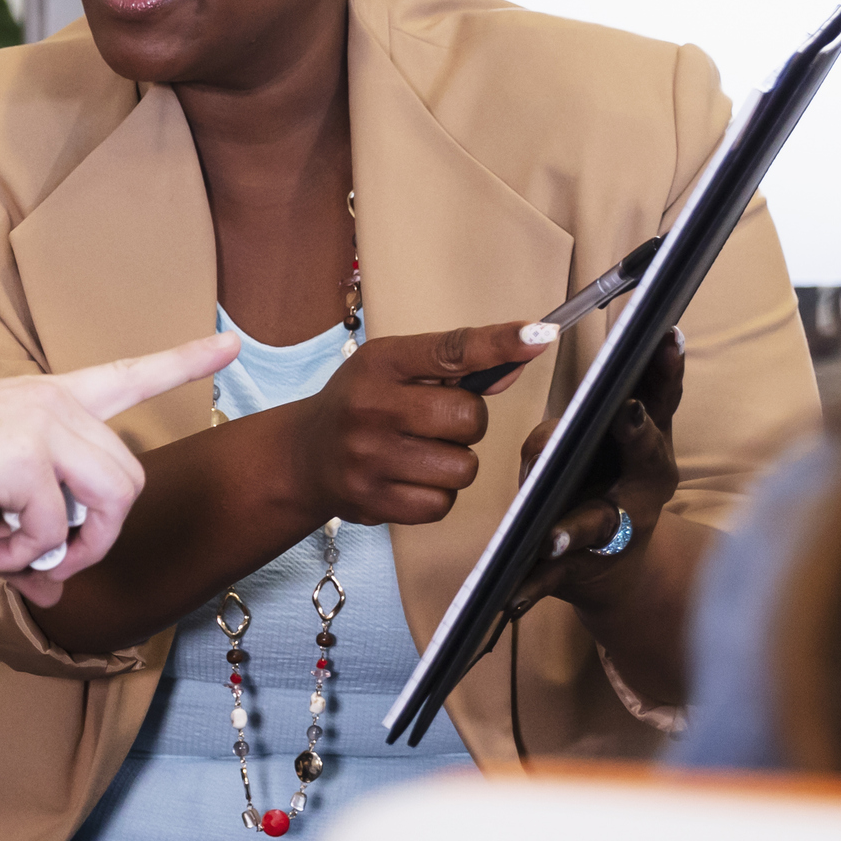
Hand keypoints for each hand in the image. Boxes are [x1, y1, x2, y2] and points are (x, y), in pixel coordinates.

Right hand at [0, 330, 240, 606]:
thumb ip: (31, 537)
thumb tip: (55, 594)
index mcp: (45, 397)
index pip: (126, 373)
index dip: (182, 361)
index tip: (229, 346)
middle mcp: (53, 403)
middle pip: (129, 479)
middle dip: (100, 538)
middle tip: (47, 565)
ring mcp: (43, 426)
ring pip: (111, 503)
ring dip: (70, 549)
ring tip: (15, 561)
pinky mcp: (26, 459)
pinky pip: (55, 532)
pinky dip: (21, 557)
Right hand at [283, 321, 554, 526]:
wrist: (302, 455)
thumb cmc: (360, 404)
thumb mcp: (394, 369)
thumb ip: (454, 365)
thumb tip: (513, 368)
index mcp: (380, 364)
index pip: (451, 350)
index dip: (499, 344)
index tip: (538, 335)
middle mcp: (371, 408)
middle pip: (468, 418)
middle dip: (466, 423)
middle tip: (437, 423)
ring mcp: (369, 458)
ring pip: (462, 468)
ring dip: (454, 463)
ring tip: (423, 454)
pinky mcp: (371, 501)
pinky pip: (441, 504)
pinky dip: (436, 495)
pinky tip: (411, 480)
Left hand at [512, 330, 686, 611]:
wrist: (613, 563)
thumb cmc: (604, 478)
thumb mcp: (602, 438)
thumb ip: (588, 414)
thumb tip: (560, 420)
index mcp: (648, 442)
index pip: (662, 395)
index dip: (666, 367)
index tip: (666, 336)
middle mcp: (644, 483)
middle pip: (647, 455)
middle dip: (638, 434)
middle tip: (626, 412)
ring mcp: (617, 528)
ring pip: (599, 524)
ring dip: (576, 528)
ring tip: (553, 535)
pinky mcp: (582, 567)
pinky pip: (554, 576)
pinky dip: (533, 583)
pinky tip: (510, 594)